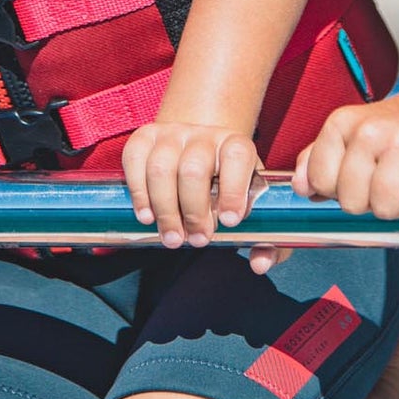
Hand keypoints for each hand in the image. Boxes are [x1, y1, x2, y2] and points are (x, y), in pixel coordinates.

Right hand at [122, 123, 263, 249]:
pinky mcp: (146, 137)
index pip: (237, 156)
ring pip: (161, 168)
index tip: (230, 222)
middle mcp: (205, 135)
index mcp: (236, 146)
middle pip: (193, 169)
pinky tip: (146, 216)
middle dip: (193, 212)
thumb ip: (263, 239)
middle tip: (197, 241)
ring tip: (172, 237)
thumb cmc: (228, 187)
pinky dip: (137, 191)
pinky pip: (135, 159)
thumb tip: (259, 264)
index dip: (234, 189)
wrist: (200, 151)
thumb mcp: (251, 205)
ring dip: (164, 210)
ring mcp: (172, 133)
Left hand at [293, 90, 398, 221]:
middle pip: (351, 203)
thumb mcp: (352, 133)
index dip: (339, 191)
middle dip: (370, 203)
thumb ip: (320, 159)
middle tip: (389, 182)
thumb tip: (300, 187)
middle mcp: (369, 131)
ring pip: (384, 209)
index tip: (360, 178)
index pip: (320, 182)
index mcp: (342, 123)